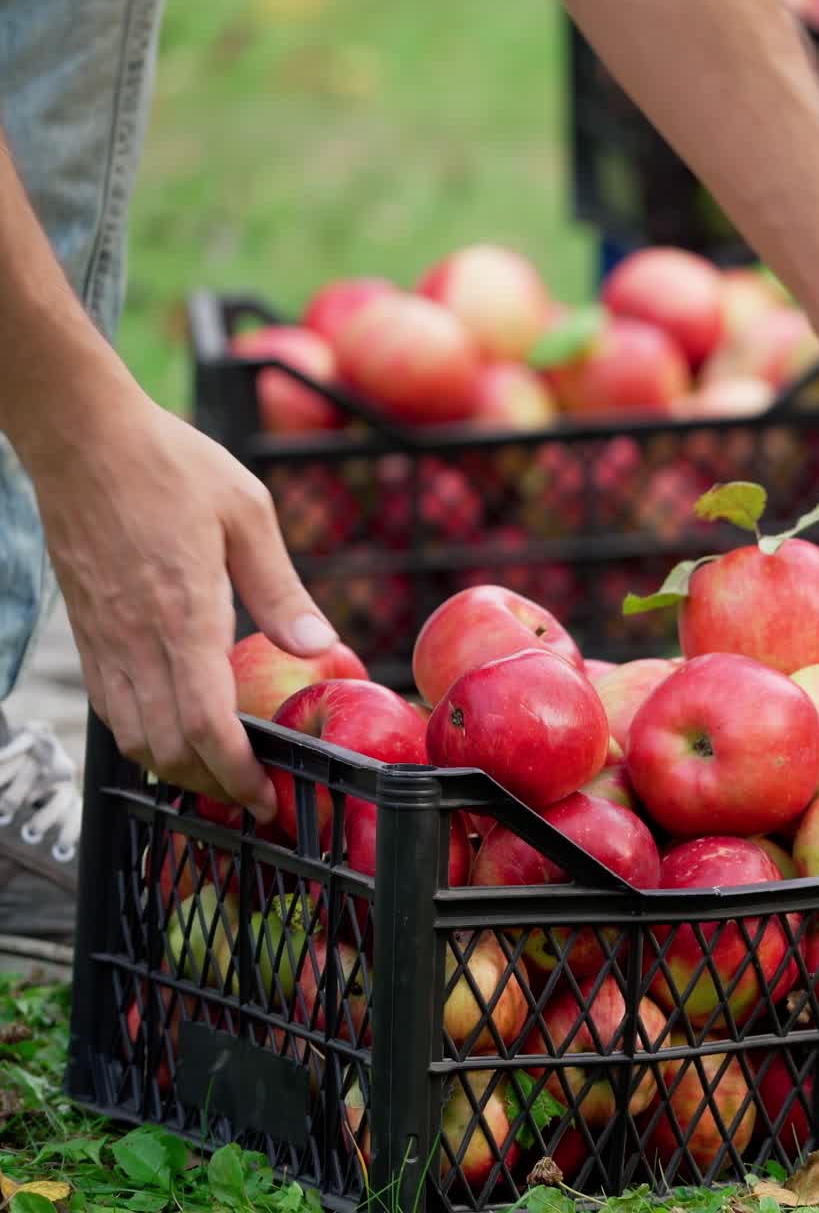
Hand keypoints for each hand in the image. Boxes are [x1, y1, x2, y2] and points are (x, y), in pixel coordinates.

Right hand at [31, 397, 336, 819]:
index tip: (266, 797)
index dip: (236, 773)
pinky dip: (142, 736)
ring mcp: (103, 638)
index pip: (205, 723)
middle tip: (252, 796)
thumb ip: (281, 589)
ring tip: (218, 774)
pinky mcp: (85, 630)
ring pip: (132, 736)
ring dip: (176, 769)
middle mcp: (137, 638)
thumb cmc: (170, 465)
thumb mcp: (247, 514)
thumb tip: (320, 646)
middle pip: (167, 747)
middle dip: (212, 786)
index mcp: (184, 613)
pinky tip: (171, 731)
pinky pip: (109, 706)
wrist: (82, 436)